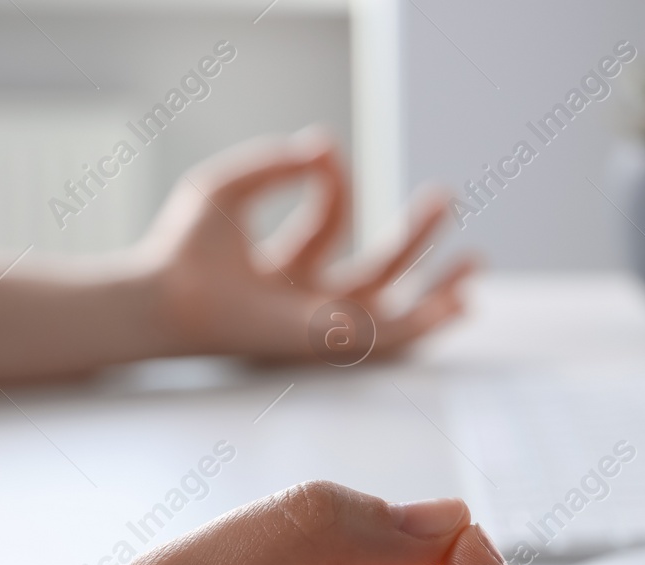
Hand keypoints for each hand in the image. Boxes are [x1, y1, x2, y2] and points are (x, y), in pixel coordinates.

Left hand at [139, 132, 475, 364]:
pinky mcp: (330, 341)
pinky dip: (425, 323)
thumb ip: (274, 163)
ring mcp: (319, 325)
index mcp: (283, 265)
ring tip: (475, 265)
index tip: (324, 153)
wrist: (169, 295)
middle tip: (447, 198)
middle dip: (415, 239)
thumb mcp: (227, 188)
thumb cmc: (182, 249)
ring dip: (435, 291)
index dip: (335, 181)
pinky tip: (459, 306)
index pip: (330, 220)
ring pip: (391, 312)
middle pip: (375, 270)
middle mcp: (304, 299)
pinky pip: (387, 337)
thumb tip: (322, 144)